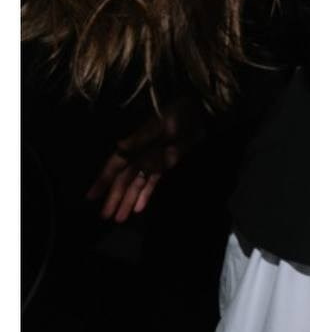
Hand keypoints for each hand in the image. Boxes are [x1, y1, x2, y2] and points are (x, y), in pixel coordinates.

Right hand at [87, 97, 204, 222]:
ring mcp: (153, 160)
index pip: (113, 167)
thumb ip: (139, 140)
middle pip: (123, 180)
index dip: (102, 182)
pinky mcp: (167, 164)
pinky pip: (153, 182)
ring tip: (119, 219)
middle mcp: (139, 154)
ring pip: (136, 184)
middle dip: (114, 197)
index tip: (90, 198)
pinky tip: (138, 209)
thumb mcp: (157, 126)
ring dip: (128, 200)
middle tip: (105, 217)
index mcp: (132, 144)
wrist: (198, 112)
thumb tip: (119, 149)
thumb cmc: (175, 114)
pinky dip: (145, 195)